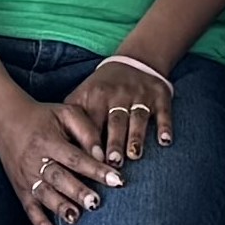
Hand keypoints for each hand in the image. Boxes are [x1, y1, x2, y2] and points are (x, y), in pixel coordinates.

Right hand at [0, 93, 123, 224]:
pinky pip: (29, 208)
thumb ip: (86, 131)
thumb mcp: (66, 113)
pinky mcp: (20, 189)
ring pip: (44, 195)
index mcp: (48, 140)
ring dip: (60, 207)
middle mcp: (35, 160)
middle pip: (58, 177)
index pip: (75, 157)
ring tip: (76, 217)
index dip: (96, 169)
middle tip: (96, 202)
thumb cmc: (44, 116)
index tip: (117, 179)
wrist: (6, 120)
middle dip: (77, 191)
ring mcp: (26, 176)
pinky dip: (39, 224)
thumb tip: (103, 154)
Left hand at [61, 56, 176, 171]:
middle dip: (114, 141)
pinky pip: (163, 112)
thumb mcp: (83, 95)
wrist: (134, 61)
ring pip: (138, 117)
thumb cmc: (102, 88)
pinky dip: (165, 126)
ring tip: (134, 156)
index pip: (92, 122)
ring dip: (136, 137)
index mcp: (96, 96)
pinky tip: (165, 142)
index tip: (89, 163)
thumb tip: (59, 150)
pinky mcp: (160, 95)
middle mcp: (119, 95)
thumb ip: (72, 118)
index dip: (91, 142)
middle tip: (112, 163)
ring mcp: (140, 95)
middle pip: (115, 121)